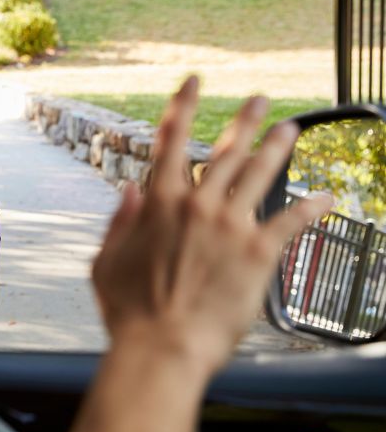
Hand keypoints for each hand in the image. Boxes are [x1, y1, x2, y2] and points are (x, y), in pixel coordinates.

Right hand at [91, 76, 332, 375]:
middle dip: (244, 121)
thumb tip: (128, 191)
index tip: (193, 83)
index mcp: (157, 202)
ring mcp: (229, 226)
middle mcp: (196, 205)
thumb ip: (117, 223)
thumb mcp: (104, 263)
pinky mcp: (258, 253)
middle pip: (226, 151)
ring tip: (291, 128)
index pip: (171, 141)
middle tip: (259, 100)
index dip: (183, 106)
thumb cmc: (128, 312)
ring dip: (277, 147)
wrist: (161, 348)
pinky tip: (326, 197)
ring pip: (260, 174)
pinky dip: (310, 207)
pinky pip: (291, 222)